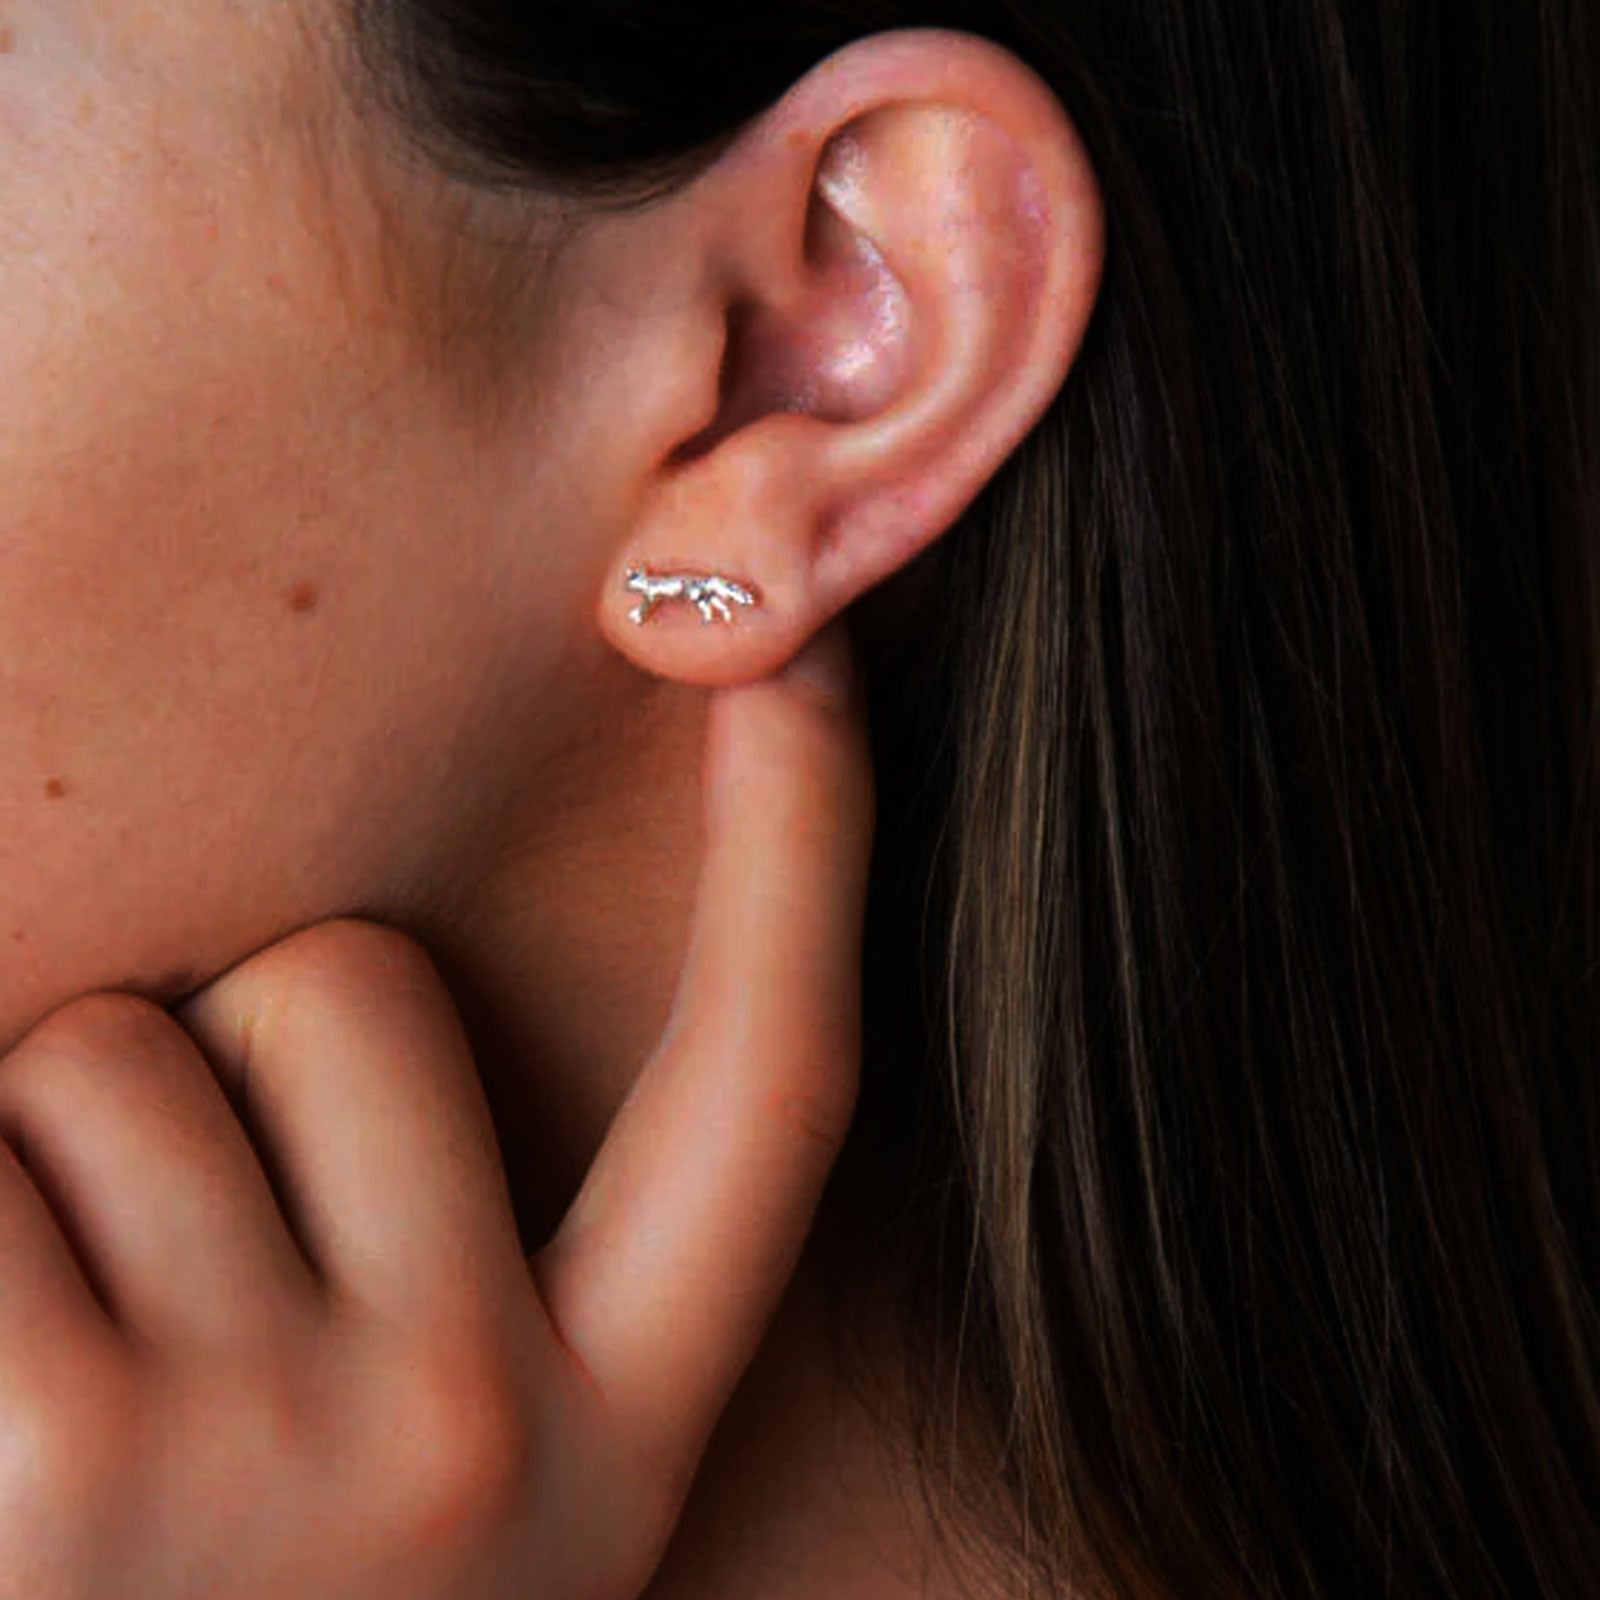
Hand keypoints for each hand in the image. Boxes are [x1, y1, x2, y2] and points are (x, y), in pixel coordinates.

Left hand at [0, 625, 873, 1599]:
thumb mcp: (430, 1502)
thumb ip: (450, 1262)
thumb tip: (363, 982)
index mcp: (606, 1442)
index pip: (776, 1088)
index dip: (813, 858)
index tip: (809, 658)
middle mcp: (490, 1448)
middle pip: (349, 993)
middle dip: (221, 1053)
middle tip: (143, 1297)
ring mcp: (278, 1470)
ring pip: (123, 1053)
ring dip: (36, 1156)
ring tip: (22, 1392)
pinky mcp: (60, 1475)